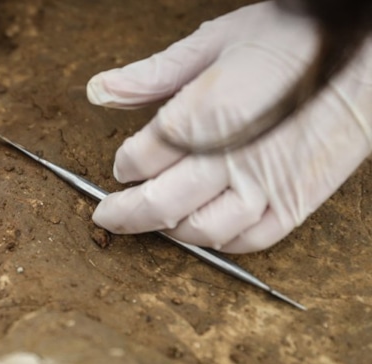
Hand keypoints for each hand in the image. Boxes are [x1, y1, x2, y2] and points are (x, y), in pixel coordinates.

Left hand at [86, 2, 371, 252]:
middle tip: (107, 214)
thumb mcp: (214, 41)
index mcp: (205, 115)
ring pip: (200, 230)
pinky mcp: (298, 202)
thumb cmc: (295, 39)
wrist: (368, 52)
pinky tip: (203, 228)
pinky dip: (218, 242)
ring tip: (153, 220)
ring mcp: (267, 186)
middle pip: (159, 204)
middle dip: (123, 214)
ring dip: (168, 230)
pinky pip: (249, 240)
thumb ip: (152, 74)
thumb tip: (100, 89)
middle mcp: (231, 158)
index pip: (139, 158)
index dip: (123, 164)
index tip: (122, 164)